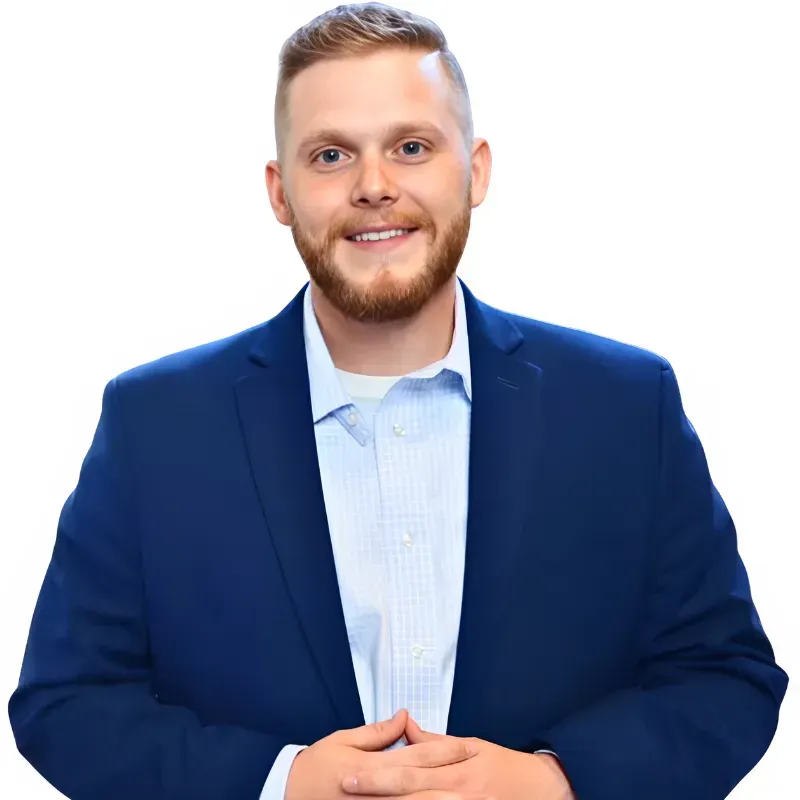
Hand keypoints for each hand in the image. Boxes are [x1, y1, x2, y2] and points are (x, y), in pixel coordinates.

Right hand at [286, 708, 493, 799]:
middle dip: (456, 783)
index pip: (420, 757)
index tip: (471, 749)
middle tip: (485, 782)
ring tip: (469, 798)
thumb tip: (404, 718)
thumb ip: (378, 732)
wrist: (288, 795)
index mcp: (377, 766)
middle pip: (427, 786)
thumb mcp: (344, 741)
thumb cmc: (316, 768)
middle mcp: (382, 792)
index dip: (448, 752)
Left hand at [339, 715, 574, 799]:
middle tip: (347, 788)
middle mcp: (458, 791)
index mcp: (456, 767)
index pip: (409, 769)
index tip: (351, 772)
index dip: (379, 773)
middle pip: (410, 794)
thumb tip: (405, 726)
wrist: (541, 790)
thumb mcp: (472, 746)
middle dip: (376, 792)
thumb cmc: (504, 767)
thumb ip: (435, 741)